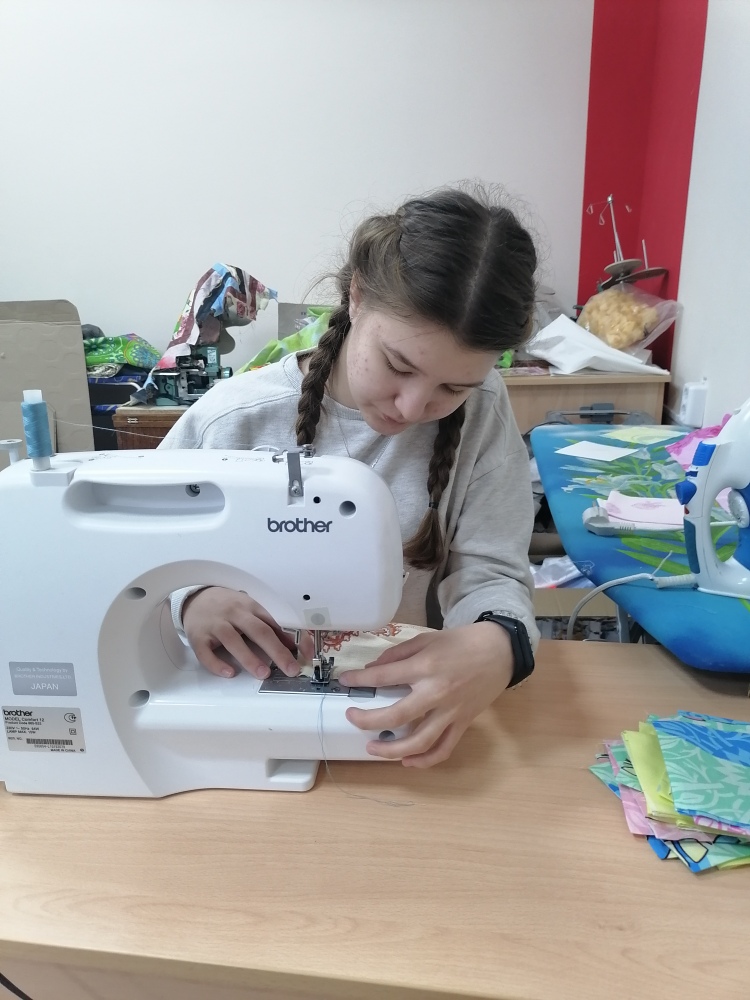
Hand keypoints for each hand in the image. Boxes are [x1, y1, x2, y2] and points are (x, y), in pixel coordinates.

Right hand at [182, 587, 313, 679]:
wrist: (196, 598)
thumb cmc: (228, 607)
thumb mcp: (251, 610)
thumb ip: (272, 627)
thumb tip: (294, 645)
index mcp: (250, 607)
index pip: (273, 624)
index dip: (290, 641)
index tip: (303, 656)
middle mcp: (234, 614)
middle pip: (257, 631)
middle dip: (276, 651)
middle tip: (290, 668)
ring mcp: (215, 625)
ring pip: (232, 640)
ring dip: (249, 657)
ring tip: (263, 673)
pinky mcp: (198, 637)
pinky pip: (206, 652)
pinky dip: (217, 664)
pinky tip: (229, 673)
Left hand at [338, 623, 513, 767]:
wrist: (499, 651)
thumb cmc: (461, 642)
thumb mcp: (427, 639)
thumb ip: (398, 654)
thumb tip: (373, 669)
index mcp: (426, 667)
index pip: (385, 676)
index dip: (361, 680)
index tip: (346, 682)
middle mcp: (437, 692)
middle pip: (397, 716)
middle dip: (368, 720)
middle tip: (351, 717)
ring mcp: (451, 712)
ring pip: (420, 741)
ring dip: (392, 750)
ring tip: (372, 748)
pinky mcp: (463, 723)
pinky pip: (443, 749)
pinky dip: (425, 760)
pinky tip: (407, 761)